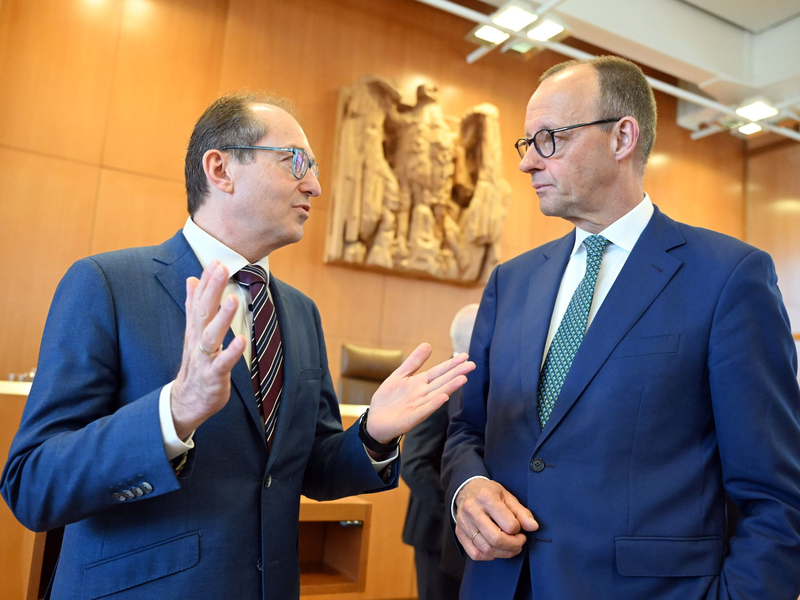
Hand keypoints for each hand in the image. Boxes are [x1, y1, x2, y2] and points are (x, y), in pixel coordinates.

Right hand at [171, 261, 245, 439]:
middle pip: (203, 312)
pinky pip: (222, 363)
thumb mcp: (193, 332)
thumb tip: (192, 280)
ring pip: (210, 336)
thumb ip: (193, 306)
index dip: (208, 281)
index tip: (216, 260)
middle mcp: (197, 341)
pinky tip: (242, 341)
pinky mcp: (213, 376)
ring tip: (234, 299)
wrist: (186, 401)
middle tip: (221, 267)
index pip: (200, 300)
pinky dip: (231, 353)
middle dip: (212, 289)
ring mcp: (204, 358)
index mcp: (195, 329)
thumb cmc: (195, 364)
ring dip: (222, 317)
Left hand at [366, 343, 474, 442]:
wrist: (374, 421)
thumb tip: (428, 344)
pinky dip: (433, 405)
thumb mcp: (399, 375)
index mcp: (420, 384)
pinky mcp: (410, 419)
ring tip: (463, 379)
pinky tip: (443, 397)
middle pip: (442, 382)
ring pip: (437, 395)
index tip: (465, 356)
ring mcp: (418, 407)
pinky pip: (423, 411)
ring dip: (450, 388)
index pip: (438, 372)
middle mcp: (423, 395)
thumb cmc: (388, 399)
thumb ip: (413, 362)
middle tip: (471, 365)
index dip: (451, 364)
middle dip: (456, 374)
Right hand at [455, 479, 537, 560]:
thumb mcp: (507, 496)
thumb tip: (533, 527)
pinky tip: (495, 548)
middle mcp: (472, 510)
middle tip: (519, 541)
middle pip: (496, 539)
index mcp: (486, 497)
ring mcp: (464, 523)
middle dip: (513, 546)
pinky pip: (475, 554)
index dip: (519, 530)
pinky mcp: (459, 533)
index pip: (509, 525)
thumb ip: (521, 512)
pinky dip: (489, 556)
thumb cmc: (489, 493)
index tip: (520, 528)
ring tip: (509, 546)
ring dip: (503, 553)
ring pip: (486, 549)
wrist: (466, 489)